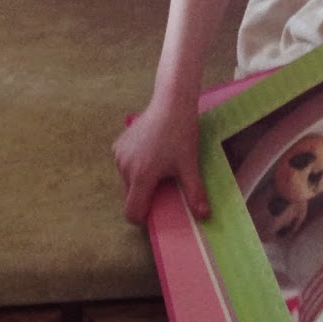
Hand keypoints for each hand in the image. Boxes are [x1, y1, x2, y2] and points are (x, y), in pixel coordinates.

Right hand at [113, 97, 208, 226]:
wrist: (171, 104)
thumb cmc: (181, 134)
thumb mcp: (189, 165)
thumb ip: (194, 192)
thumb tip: (204, 216)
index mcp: (141, 176)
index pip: (132, 212)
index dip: (143, 217)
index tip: (157, 209)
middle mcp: (124, 167)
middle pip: (130, 196)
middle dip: (145, 195)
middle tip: (164, 182)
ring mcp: (119, 155)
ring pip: (127, 181)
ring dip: (140, 181)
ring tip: (159, 165)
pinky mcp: (118, 144)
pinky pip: (124, 166)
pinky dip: (134, 167)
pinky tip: (150, 153)